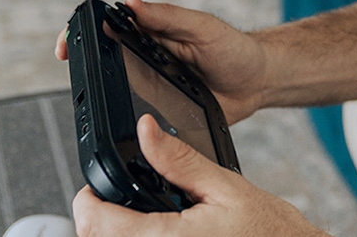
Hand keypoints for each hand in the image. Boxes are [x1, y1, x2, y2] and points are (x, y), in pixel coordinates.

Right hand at [56, 0, 268, 122]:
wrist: (259, 83)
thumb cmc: (235, 49)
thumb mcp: (204, 29)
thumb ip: (169, 17)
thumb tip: (131, 1)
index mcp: (152, 32)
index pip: (107, 27)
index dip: (82, 32)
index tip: (67, 43)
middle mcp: (146, 58)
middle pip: (103, 61)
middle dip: (83, 66)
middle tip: (74, 73)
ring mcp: (152, 86)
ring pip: (115, 91)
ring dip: (103, 95)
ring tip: (97, 100)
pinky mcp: (163, 112)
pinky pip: (138, 118)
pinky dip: (127, 121)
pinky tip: (126, 126)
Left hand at [73, 114, 327, 236]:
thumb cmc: (269, 231)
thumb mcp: (225, 185)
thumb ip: (180, 160)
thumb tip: (145, 130)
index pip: (95, 224)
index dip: (87, 201)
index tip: (94, 190)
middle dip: (100, 220)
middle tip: (121, 200)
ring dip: (118, 232)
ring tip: (144, 216)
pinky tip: (162, 231)